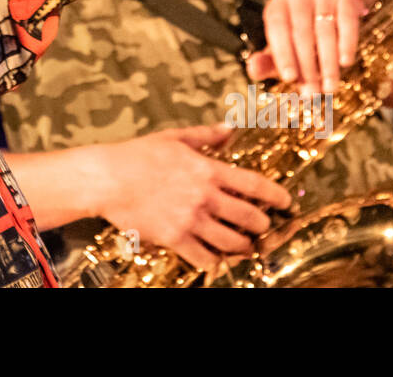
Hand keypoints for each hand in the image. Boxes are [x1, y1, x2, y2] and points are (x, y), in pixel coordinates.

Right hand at [93, 125, 291, 272]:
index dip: (277, 196)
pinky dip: (216, 261)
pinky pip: (206, 258)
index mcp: (207, 169)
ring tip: (244, 245)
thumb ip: (206, 135)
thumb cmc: (137, 155)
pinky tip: (217, 258)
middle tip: (263, 227)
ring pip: (233, 242)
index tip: (286, 202)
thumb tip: (229, 130)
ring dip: (244, 246)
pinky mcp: (175, 238)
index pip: (255, 184)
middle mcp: (204, 196)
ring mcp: (191, 219)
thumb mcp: (174, 137)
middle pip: (250, 218)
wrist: (107, 178)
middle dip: (262, 225)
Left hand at [246, 0, 364, 96]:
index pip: (277, 27)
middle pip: (301, 31)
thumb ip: (265, 63)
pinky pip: (347, 20)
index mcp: (277, 7)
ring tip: (329, 86)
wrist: (334, 26)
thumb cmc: (301, 46)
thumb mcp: (282, 55)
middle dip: (307, 65)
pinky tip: (345, 62)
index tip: (289, 78)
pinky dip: (346, 42)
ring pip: (324, 29)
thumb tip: (253, 68)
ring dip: (327, 61)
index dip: (283, 54)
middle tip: (313, 91)